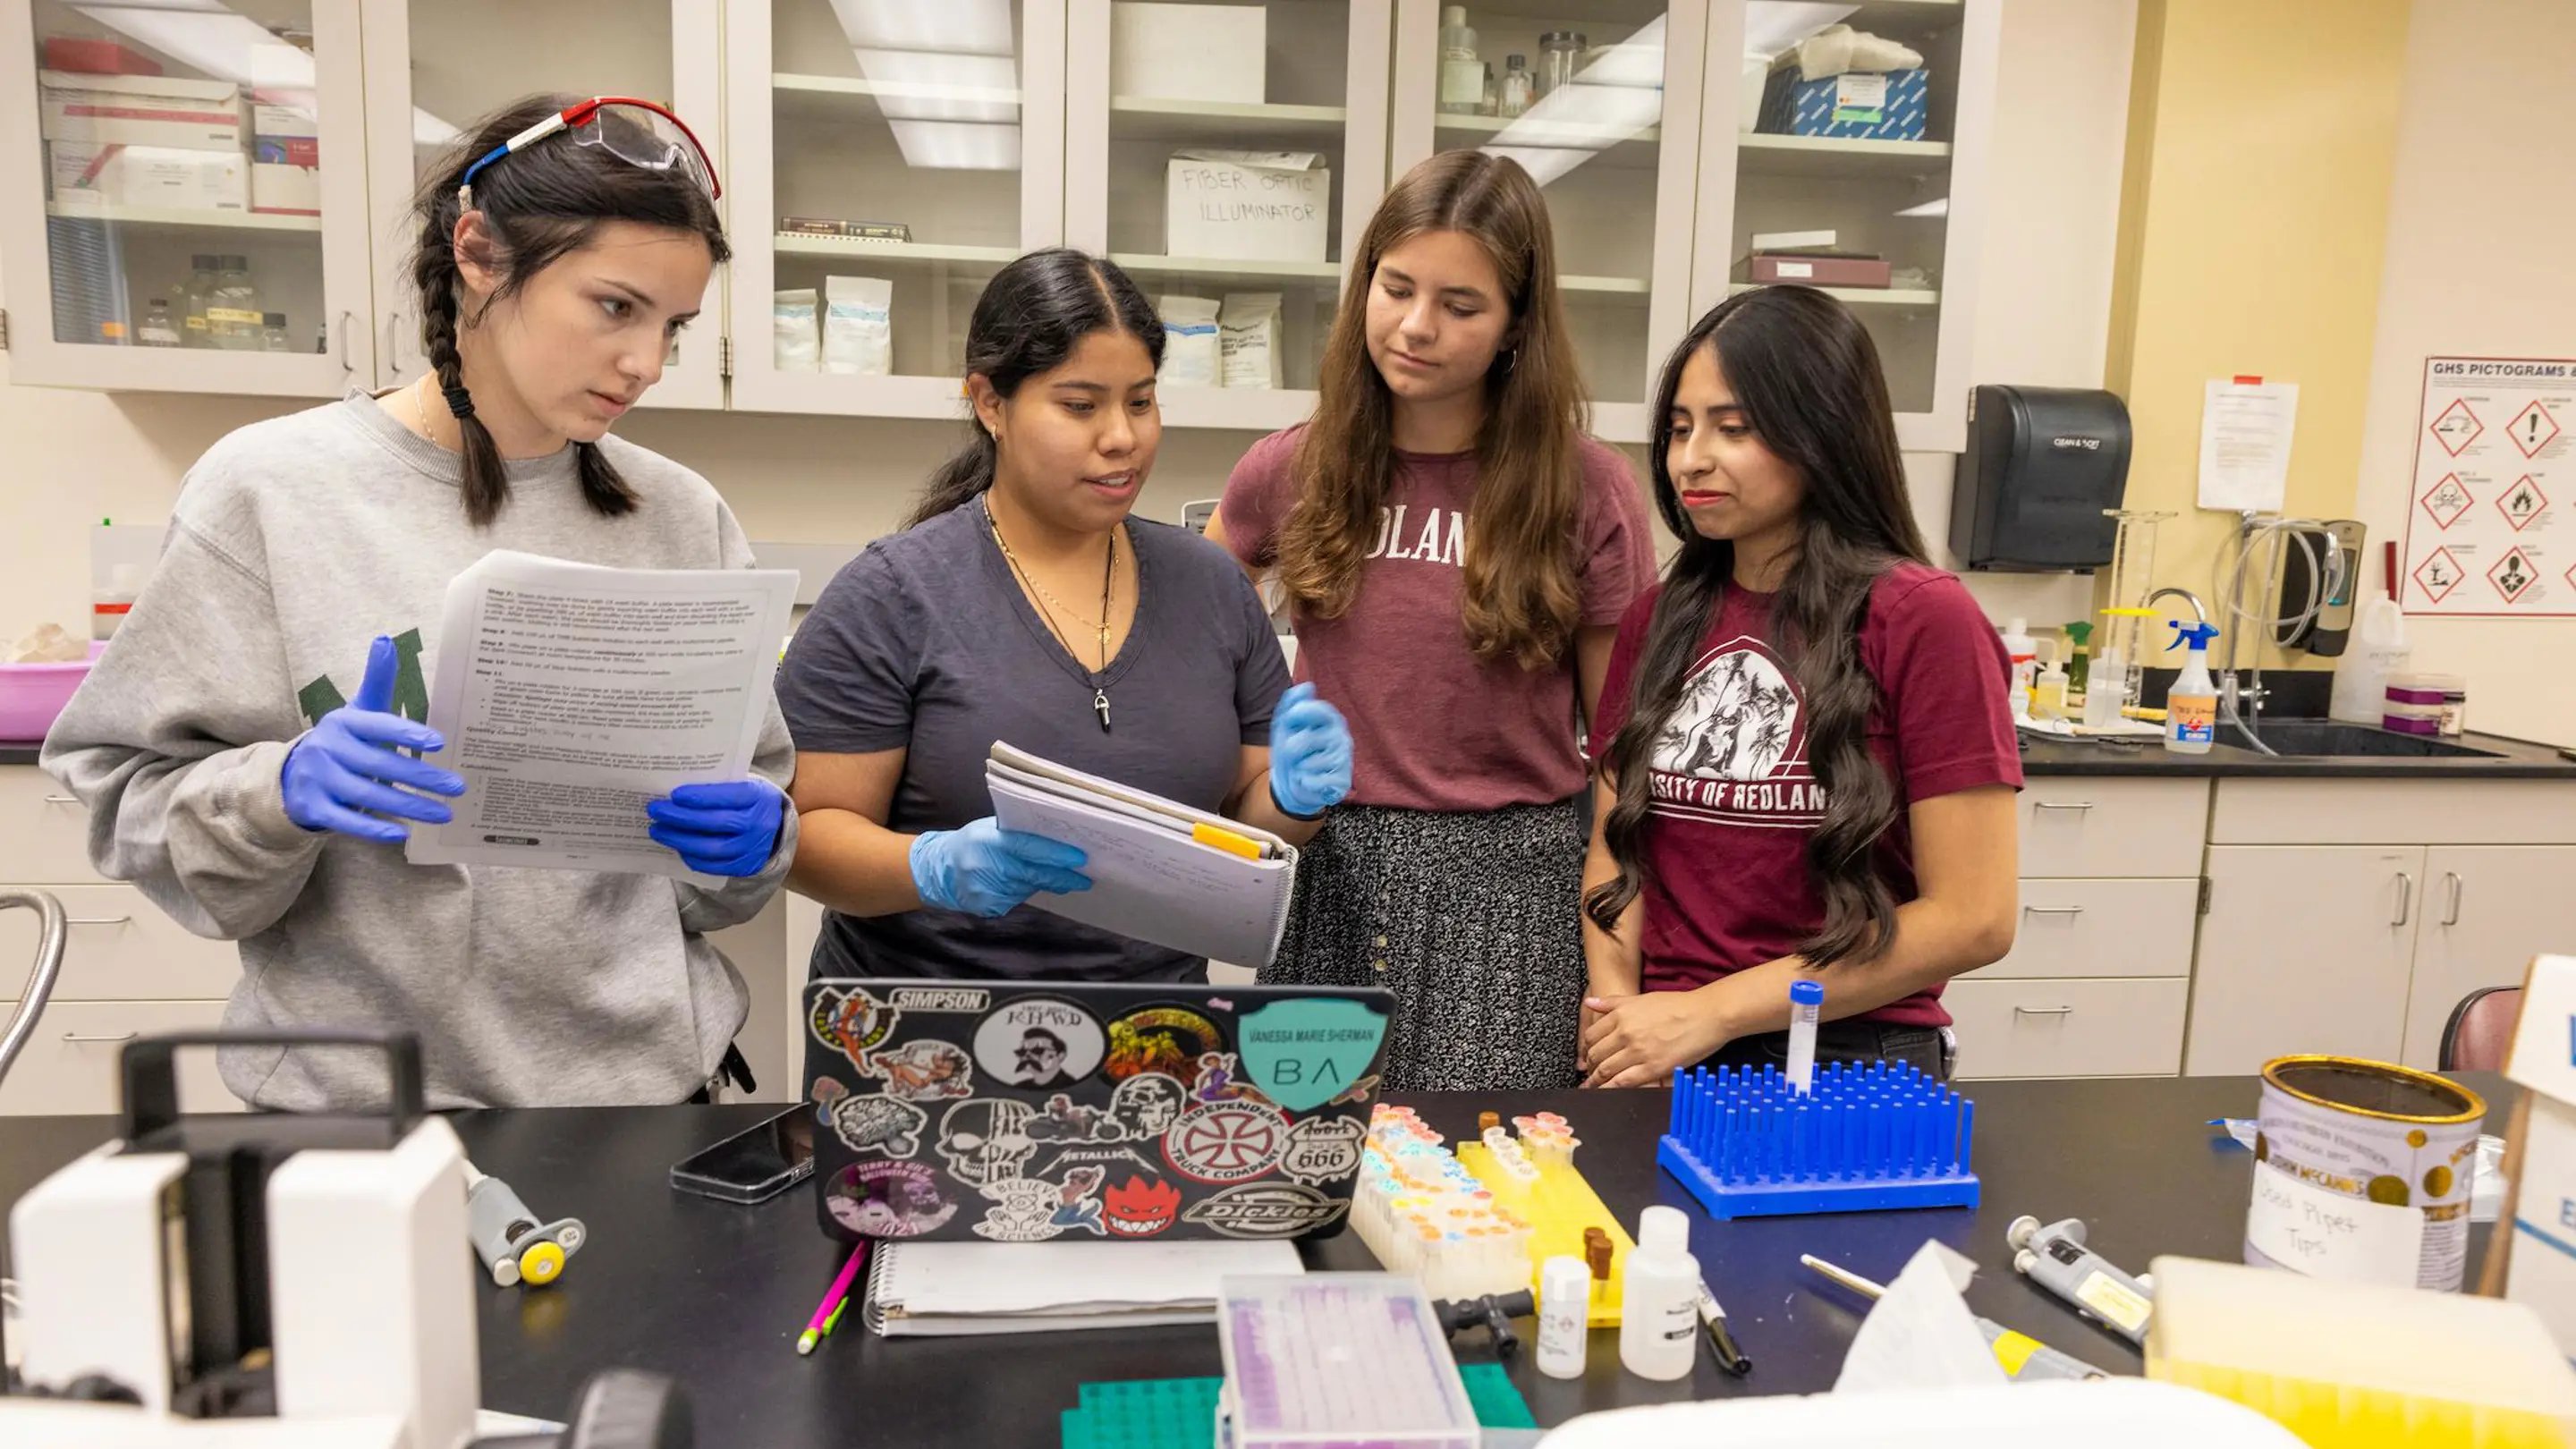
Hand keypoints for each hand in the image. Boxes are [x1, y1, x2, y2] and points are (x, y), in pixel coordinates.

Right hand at [279, 634, 464, 843]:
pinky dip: (374, 829)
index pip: (378, 725)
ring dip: (409, 806)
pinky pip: (347, 821)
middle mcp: (327, 748)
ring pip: (368, 795)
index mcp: (343, 722)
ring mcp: (318, 779)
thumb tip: (385, 639)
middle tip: (457, 787)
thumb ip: (377, 680)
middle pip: (380, 764)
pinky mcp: (314, 807)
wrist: (293, 774)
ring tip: (444, 813)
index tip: (439, 742)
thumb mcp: (358, 710)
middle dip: (422, 777)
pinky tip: (402, 835)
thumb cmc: (343, 740)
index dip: (407, 732)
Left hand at [647, 778, 787, 876]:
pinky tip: (676, 846)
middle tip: (656, 810)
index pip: (727, 796)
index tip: (674, 795)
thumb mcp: (744, 785)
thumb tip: (677, 791)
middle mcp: (758, 824)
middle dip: (680, 817)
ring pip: (710, 848)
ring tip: (657, 830)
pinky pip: (712, 865)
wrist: (776, 828)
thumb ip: (719, 786)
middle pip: (714, 823)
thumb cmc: (749, 801)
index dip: (699, 797)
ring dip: (679, 839)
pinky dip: (690, 856)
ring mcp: (751, 848)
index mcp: (758, 797)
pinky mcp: (744, 866)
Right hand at [910, 818, 1090, 916]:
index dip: (1056, 854)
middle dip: (1062, 877)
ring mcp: (987, 891)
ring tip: (1060, 878)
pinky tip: (1024, 884)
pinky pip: (1017, 899)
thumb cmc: (970, 842)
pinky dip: (1025, 891)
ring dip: (1045, 883)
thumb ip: (1017, 833)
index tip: (1079, 859)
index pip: (1028, 847)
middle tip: (1085, 879)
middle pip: (1034, 874)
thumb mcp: (989, 829)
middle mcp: (987, 867)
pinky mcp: (989, 907)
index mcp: (988, 841)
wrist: (938, 870)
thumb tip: (1056, 838)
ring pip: (1028, 888)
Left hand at [1267, 683, 1351, 817]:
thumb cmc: (1291, 750)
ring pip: (1308, 763)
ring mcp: (1344, 761)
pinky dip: (1303, 783)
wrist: (1293, 784)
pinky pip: (1312, 781)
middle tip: (1293, 753)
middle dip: (1290, 749)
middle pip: (1305, 740)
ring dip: (1297, 768)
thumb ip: (1293, 703)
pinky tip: (1309, 781)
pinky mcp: (1342, 782)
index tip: (1288, 722)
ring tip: (1302, 768)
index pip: (1319, 710)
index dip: (1299, 716)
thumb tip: (1307, 686)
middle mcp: (1342, 738)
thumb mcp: (1285, 725)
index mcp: (1331, 721)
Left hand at [1581, 990, 1729, 1087]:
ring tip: (1591, 1087)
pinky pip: (1622, 1083)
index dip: (1586, 1048)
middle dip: (1589, 1066)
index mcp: (1621, 1014)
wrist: (1707, 1015)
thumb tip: (1590, 1002)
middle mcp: (1625, 1032)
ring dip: (1595, 1081)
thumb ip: (1613, 1003)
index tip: (1587, 1055)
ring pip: (1605, 1070)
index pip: (1591, 1035)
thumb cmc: (1679, 1005)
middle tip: (1589, 1073)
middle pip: (1596, 1054)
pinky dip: (1609, 1090)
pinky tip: (1604, 1093)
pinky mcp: (1652, 1068)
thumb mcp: (1642, 998)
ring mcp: (1637, 1051)